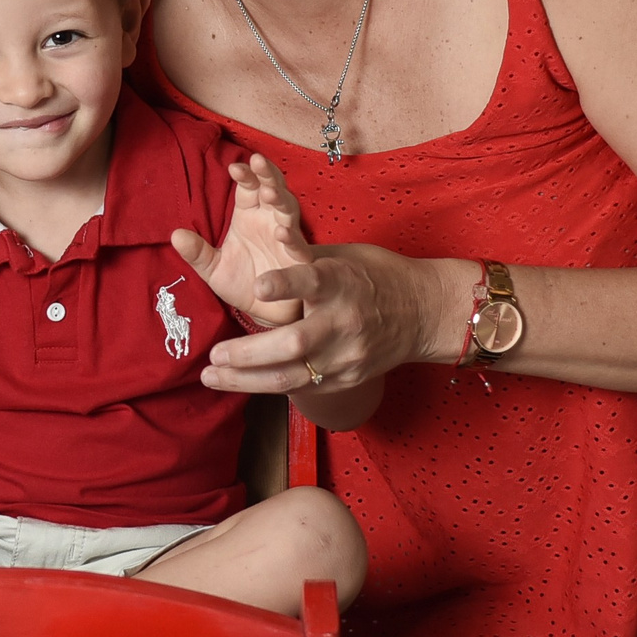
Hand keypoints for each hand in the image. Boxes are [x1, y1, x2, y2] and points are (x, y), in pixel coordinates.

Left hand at [170, 156, 310, 329]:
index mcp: (249, 216)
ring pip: (288, 211)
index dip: (245, 176)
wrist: (264, 313)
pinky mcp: (299, 262)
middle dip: (267, 175)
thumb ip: (197, 253)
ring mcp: (287, 239)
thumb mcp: (213, 270)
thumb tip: (175, 235)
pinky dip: (292, 239)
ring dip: (281, 200)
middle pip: (272, 190)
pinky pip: (298, 248)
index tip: (234, 168)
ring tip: (269, 192)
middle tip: (258, 162)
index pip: (248, 188)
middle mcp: (270, 221)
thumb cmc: (242, 284)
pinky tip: (282, 232)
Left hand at [203, 240, 459, 394]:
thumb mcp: (343, 256)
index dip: (284, 284)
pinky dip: (268, 386)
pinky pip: (302, 388)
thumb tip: (261, 247)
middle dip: (248, 353)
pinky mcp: (348, 378)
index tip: (257, 285)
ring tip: (212, 378)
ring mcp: (347, 355)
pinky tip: (240, 383)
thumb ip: (301, 259)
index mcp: (342, 282)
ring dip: (246, 380)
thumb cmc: (376, 275)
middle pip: (294, 343)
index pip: (312, 282)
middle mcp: (345, 321)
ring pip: (292, 376)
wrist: (425, 313)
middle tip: (214, 355)